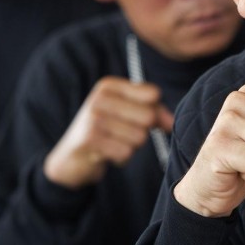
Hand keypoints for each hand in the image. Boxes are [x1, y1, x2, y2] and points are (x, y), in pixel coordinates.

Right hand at [43, 77, 174, 188]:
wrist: (71, 157)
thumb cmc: (106, 132)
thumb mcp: (127, 114)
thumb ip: (154, 112)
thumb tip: (173, 122)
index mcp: (109, 85)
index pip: (153, 94)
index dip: (154, 112)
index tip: (136, 120)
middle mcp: (100, 97)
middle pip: (148, 117)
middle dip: (142, 132)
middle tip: (122, 135)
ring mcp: (93, 118)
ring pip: (140, 137)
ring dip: (131, 147)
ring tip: (112, 143)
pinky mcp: (90, 140)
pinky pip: (126, 152)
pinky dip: (121, 158)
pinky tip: (106, 153)